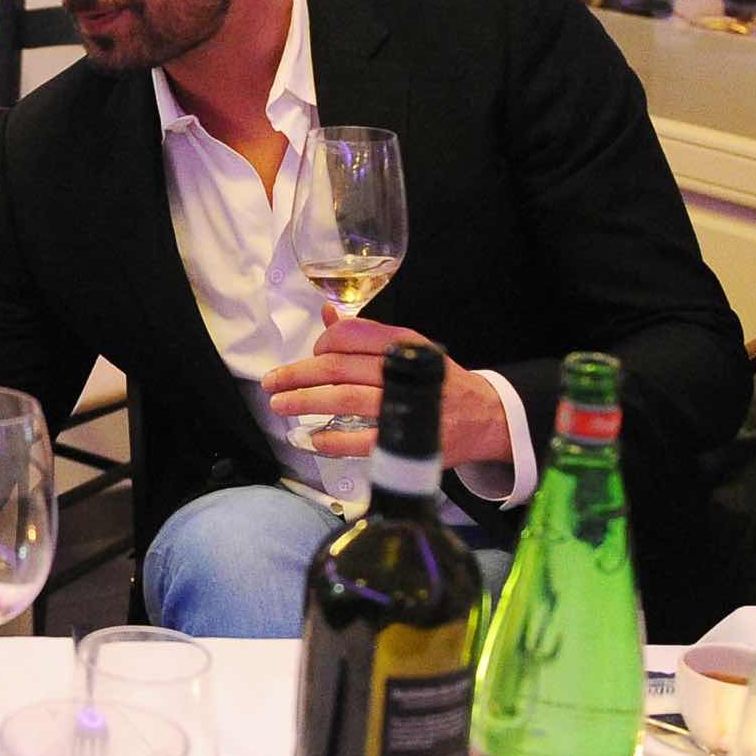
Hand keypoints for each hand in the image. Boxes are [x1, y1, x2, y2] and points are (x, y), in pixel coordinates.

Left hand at [262, 310, 511, 466]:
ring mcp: (406, 406)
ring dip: (306, 401)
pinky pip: (363, 441)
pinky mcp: (408, 440)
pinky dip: (334, 440)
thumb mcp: (407, 348)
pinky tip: (314, 439)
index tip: (308, 355)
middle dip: (298, 374)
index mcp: (402, 343)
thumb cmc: (435, 380)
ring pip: (345, 400)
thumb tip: (327, 314)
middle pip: (339, 367)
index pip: (351, 334)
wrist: (484, 417)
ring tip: (280, 405)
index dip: (322, 343)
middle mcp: (402, 370)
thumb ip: (365, 334)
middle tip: (271, 382)